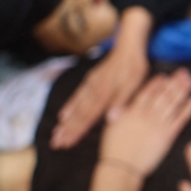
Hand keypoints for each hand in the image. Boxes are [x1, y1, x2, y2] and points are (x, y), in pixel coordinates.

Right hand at [51, 7, 151, 148]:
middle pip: (78, 114)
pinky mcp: (90, 81)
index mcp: (105, 94)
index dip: (77, 131)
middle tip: (56, 144)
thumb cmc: (134, 66)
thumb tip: (112, 119)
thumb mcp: (134, 83)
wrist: (128, 46)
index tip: (67, 143)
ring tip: (56, 134)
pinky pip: (77, 96)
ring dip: (66, 121)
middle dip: (67, 130)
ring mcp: (90, 85)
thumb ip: (122, 100)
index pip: (88, 117)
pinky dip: (69, 106)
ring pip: (75, 106)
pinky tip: (63, 115)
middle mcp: (94, 90)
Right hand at [99, 68, 190, 173]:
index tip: (165, 76)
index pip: (146, 93)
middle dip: (174, 82)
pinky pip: (180, 120)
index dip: (157, 83)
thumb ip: (120, 113)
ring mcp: (158, 125)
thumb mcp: (112, 126)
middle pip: (163, 95)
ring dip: (182, 91)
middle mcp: (146, 115)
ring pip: (172, 104)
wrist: (122, 167)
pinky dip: (188, 109)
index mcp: (131, 112)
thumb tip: (122, 105)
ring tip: (190, 81)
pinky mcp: (167, 136)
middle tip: (184, 72)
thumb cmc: (114, 149)